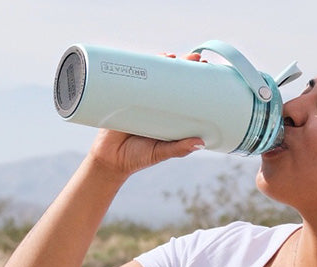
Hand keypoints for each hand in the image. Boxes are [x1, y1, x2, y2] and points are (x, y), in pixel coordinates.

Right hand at [86, 52, 206, 177]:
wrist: (109, 160)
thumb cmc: (137, 157)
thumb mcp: (161, 153)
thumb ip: (179, 149)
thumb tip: (200, 143)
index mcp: (168, 116)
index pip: (185, 94)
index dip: (195, 82)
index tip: (207, 71)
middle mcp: (156, 105)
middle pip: (171, 80)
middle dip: (183, 66)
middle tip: (194, 58)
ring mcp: (140, 99)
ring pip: (153, 76)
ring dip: (162, 63)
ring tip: (173, 56)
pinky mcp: (123, 98)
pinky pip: (133, 80)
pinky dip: (139, 69)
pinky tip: (147, 60)